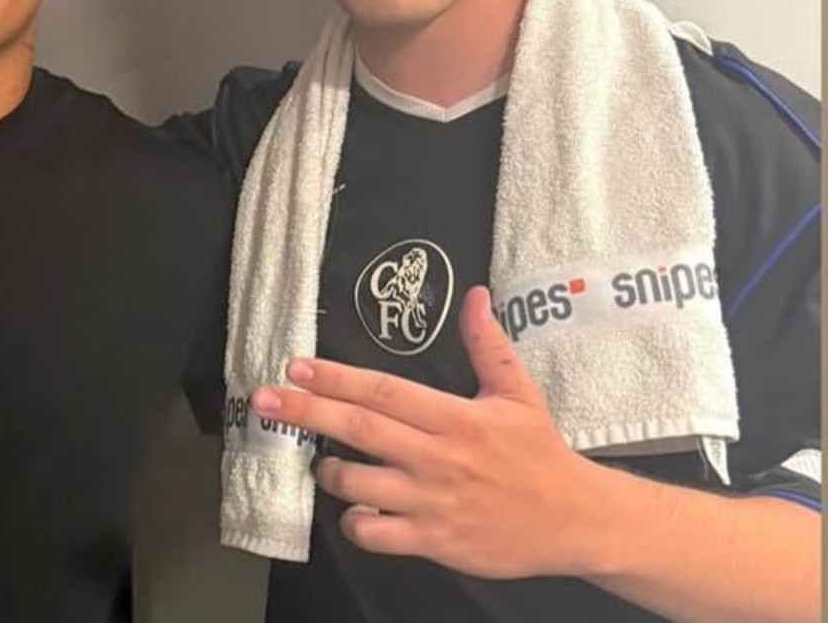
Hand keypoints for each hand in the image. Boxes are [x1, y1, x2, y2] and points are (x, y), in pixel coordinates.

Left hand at [251, 286, 618, 579]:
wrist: (574, 521)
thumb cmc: (540, 454)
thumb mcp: (519, 393)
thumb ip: (488, 345)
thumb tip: (475, 296)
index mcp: (457, 418)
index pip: (384, 391)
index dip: (335, 377)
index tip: (296, 365)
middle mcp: (439, 458)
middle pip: (359, 429)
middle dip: (305, 410)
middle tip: (262, 399)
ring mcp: (433, 502)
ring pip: (358, 483)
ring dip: (329, 470)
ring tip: (322, 461)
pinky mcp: (433, 541)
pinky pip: (376, 533)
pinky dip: (356, 522)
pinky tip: (356, 510)